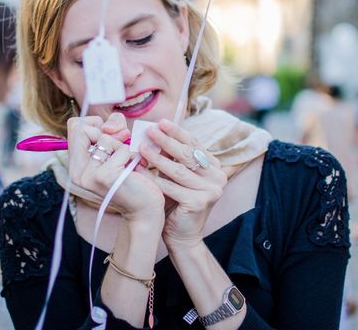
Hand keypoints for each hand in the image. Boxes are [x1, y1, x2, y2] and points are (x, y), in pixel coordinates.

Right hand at [67, 114, 163, 222]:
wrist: (145, 209)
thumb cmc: (132, 176)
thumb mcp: (117, 147)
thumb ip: (111, 129)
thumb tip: (109, 125)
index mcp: (76, 165)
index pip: (75, 126)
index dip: (94, 124)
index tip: (110, 135)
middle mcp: (76, 171)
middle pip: (84, 128)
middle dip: (109, 131)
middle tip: (123, 145)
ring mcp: (88, 175)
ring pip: (105, 137)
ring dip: (123, 146)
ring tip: (128, 163)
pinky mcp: (104, 176)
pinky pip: (121, 148)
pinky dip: (132, 155)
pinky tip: (134, 170)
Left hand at [139, 119, 225, 249]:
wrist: (182, 236)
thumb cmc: (176, 202)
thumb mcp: (177, 175)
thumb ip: (173, 157)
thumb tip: (156, 132)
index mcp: (214, 167)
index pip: (194, 144)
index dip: (177, 132)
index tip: (161, 122)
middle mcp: (217, 177)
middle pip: (187, 154)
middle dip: (166, 140)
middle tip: (150, 130)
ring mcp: (211, 191)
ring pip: (178, 170)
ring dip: (157, 157)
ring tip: (142, 148)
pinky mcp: (199, 203)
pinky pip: (172, 187)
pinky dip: (154, 178)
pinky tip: (140, 170)